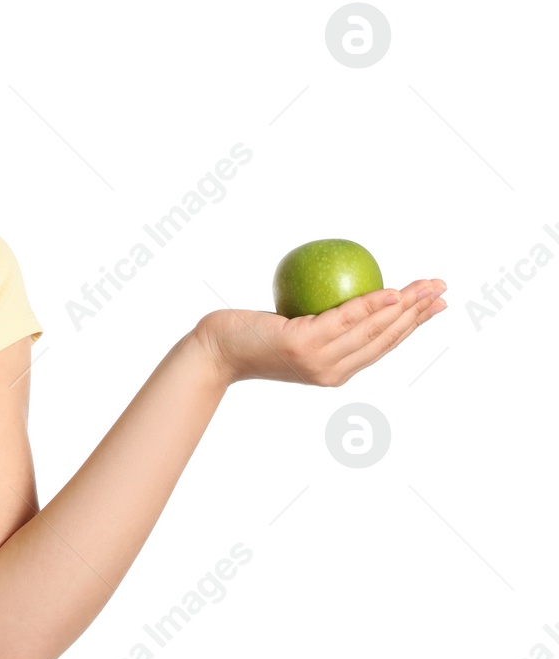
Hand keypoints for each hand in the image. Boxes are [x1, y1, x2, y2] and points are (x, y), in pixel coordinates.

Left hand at [195, 277, 446, 386]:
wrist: (216, 351)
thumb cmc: (250, 336)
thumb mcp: (292, 330)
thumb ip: (319, 321)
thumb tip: (346, 292)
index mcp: (336, 371)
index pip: (383, 346)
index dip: (413, 325)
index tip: (435, 306)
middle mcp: (334, 371)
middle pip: (387, 338)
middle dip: (419, 314)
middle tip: (443, 290)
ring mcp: (320, 360)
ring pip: (373, 329)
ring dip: (405, 306)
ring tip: (427, 287)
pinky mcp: (305, 344)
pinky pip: (346, 319)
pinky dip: (371, 304)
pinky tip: (391, 289)